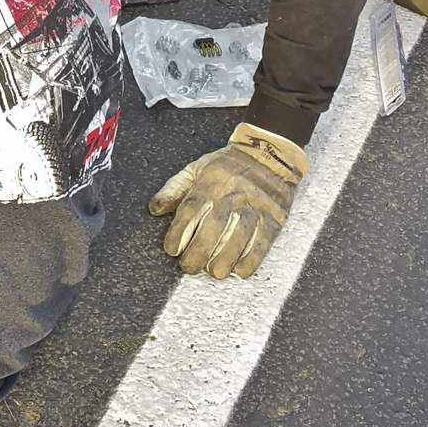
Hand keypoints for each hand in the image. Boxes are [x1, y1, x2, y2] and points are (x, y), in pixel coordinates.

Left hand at [148, 122, 309, 278]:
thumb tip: (154, 209)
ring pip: (239, 236)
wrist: (269, 154)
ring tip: (214, 272)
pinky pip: (262, 242)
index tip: (172, 250)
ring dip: (225, 258)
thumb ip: (173, 189)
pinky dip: (251, 258)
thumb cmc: (226, 166)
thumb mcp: (196, 169)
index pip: (191, 209)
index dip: (179, 232)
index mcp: (210, 182)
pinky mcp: (273, 218)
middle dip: (199, 251)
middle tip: (189, 267)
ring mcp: (255, 207)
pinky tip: (240, 269)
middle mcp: (232, 194)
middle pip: (214, 227)